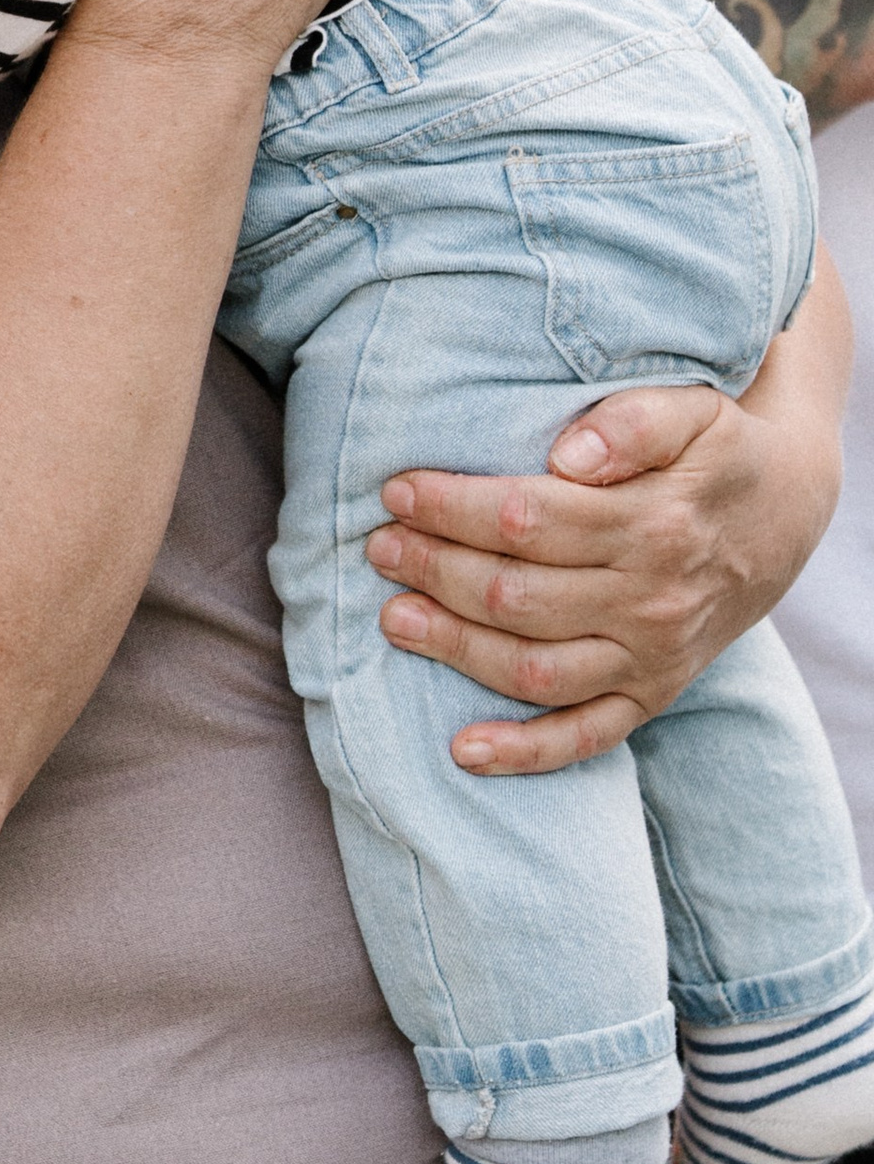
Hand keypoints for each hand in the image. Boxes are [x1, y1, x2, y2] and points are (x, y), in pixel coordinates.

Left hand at [367, 260, 849, 772]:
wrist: (785, 513)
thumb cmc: (717, 452)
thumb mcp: (693, 411)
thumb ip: (632, 422)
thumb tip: (567, 453)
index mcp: (655, 525)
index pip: (529, 519)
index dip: (453, 507)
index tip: (397, 489)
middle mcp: (652, 601)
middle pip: (520, 596)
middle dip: (436, 571)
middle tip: (379, 547)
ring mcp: (651, 658)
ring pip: (536, 669)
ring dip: (455, 648)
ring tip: (392, 617)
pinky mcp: (651, 695)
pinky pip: (586, 736)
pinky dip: (524, 752)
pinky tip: (462, 749)